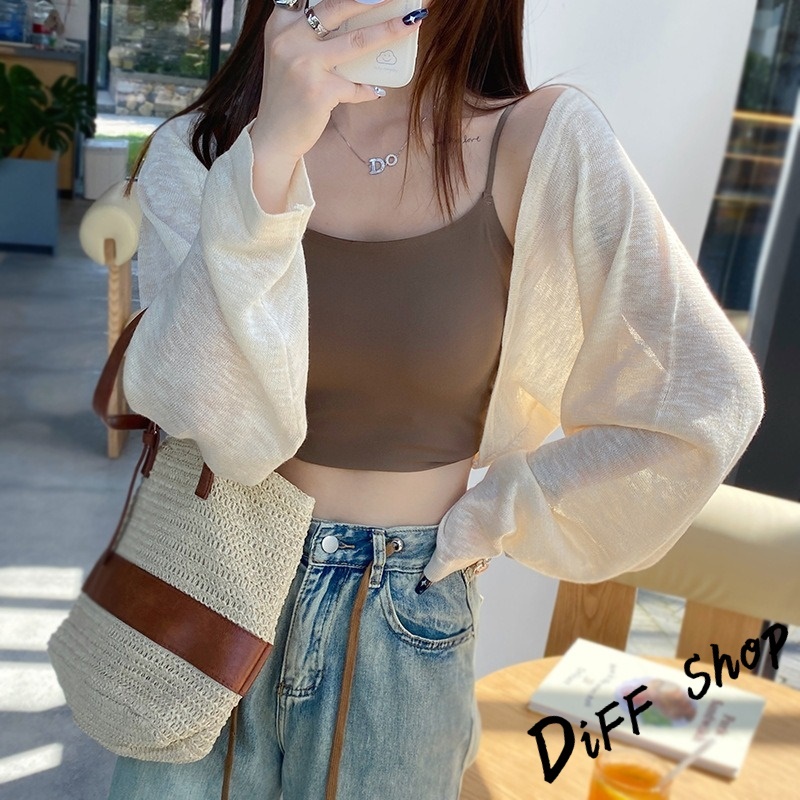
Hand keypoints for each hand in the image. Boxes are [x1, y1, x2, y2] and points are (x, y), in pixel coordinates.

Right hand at [250, 0, 425, 162]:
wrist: (273, 135)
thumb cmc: (286, 95)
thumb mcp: (288, 56)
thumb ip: (310, 36)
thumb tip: (357, 23)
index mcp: (281, 24)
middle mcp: (290, 39)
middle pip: (339, 7)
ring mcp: (305, 64)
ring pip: (357, 41)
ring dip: (388, 31)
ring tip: (409, 23)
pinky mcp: (319, 91)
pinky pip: (355, 86)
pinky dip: (367, 90)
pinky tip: (375, 91)